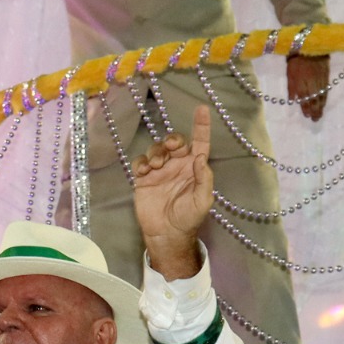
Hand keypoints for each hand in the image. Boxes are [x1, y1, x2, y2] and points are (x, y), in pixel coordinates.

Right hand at [132, 104, 213, 279]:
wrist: (166, 234)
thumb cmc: (188, 218)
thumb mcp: (202, 200)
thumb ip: (204, 178)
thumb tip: (201, 156)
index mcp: (194, 167)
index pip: (199, 142)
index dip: (201, 126)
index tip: (201, 109)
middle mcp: (177, 165)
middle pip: (174, 142)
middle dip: (171, 140)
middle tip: (170, 147)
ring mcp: (159, 170)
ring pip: (156, 149)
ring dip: (156, 152)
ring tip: (156, 166)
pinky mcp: (143, 178)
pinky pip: (140, 162)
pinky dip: (141, 162)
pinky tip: (145, 172)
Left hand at [286, 53, 328, 121]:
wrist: (309, 46)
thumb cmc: (295, 60)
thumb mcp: (290, 74)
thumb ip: (291, 88)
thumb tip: (293, 100)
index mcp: (301, 84)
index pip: (305, 100)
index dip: (306, 109)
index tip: (307, 116)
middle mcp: (312, 84)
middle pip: (314, 100)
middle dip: (315, 111)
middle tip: (315, 120)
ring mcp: (320, 80)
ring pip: (321, 96)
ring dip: (321, 106)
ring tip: (320, 114)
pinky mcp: (326, 76)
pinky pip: (326, 89)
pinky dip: (325, 98)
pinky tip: (324, 103)